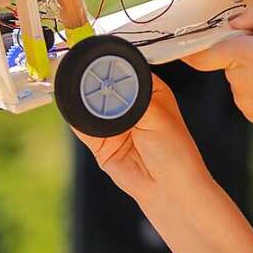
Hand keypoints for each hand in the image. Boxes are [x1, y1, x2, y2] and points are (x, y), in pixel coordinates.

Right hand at [71, 74, 211, 204]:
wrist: (168, 190)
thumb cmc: (176, 154)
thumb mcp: (157, 117)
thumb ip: (132, 99)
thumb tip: (110, 85)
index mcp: (149, 90)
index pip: (125, 69)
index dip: (112, 65)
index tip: (98, 62)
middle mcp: (130, 104)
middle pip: (104, 85)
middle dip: (94, 83)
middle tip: (88, 81)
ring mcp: (113, 123)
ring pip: (89, 105)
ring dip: (84, 102)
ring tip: (85, 101)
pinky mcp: (99, 142)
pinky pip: (81, 127)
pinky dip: (76, 121)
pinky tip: (79, 116)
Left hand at [183, 5, 252, 135]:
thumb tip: (236, 19)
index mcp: (245, 54)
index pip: (205, 51)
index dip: (195, 45)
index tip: (188, 42)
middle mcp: (238, 79)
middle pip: (229, 58)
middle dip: (245, 51)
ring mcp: (244, 100)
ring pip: (239, 76)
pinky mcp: (252, 115)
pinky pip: (248, 93)